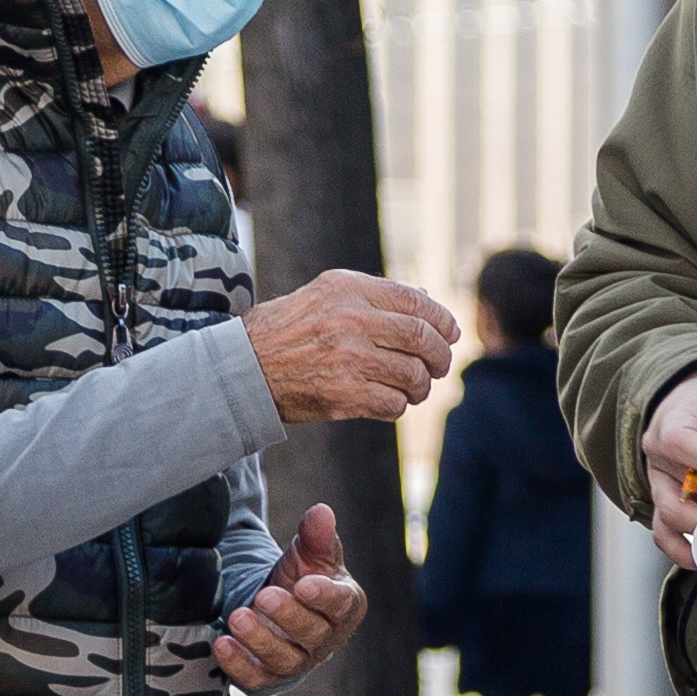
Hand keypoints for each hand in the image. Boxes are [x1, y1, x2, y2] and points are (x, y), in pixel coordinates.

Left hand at [218, 503, 371, 690]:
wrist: (274, 606)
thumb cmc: (299, 577)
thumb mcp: (307, 553)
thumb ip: (315, 535)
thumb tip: (322, 511)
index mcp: (344, 605)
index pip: (341, 605)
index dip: (324, 597)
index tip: (304, 585)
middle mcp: (326, 638)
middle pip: (312, 634)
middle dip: (288, 616)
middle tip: (264, 596)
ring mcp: (298, 660)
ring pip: (285, 660)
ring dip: (260, 640)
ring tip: (237, 617)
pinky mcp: (269, 676)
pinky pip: (257, 679)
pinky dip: (239, 665)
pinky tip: (221, 644)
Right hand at [246, 271, 460, 423]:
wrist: (245, 367)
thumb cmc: (291, 329)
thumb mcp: (327, 294)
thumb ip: (376, 295)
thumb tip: (429, 301)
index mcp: (349, 290)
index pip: (416, 301)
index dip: (443, 319)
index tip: (451, 333)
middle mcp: (350, 320)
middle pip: (422, 338)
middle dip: (441, 356)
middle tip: (440, 365)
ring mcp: (347, 358)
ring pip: (413, 375)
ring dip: (422, 386)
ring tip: (415, 388)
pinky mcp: (343, 394)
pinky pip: (393, 403)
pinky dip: (399, 405)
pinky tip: (390, 401)